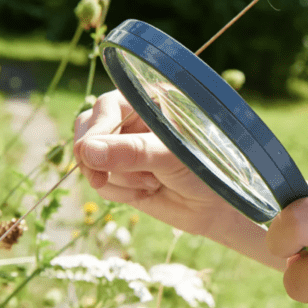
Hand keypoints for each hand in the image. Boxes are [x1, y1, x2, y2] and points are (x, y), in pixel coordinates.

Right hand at [73, 90, 236, 238]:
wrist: (219, 207)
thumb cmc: (208, 169)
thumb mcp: (174, 156)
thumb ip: (133, 151)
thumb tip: (87, 151)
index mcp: (149, 100)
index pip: (107, 106)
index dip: (96, 130)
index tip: (89, 156)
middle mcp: (132, 119)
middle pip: (88, 129)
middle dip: (97, 158)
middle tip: (100, 179)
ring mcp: (123, 147)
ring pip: (91, 160)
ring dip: (118, 179)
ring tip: (153, 183)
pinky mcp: (120, 173)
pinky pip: (101, 182)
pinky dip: (118, 193)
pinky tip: (146, 192)